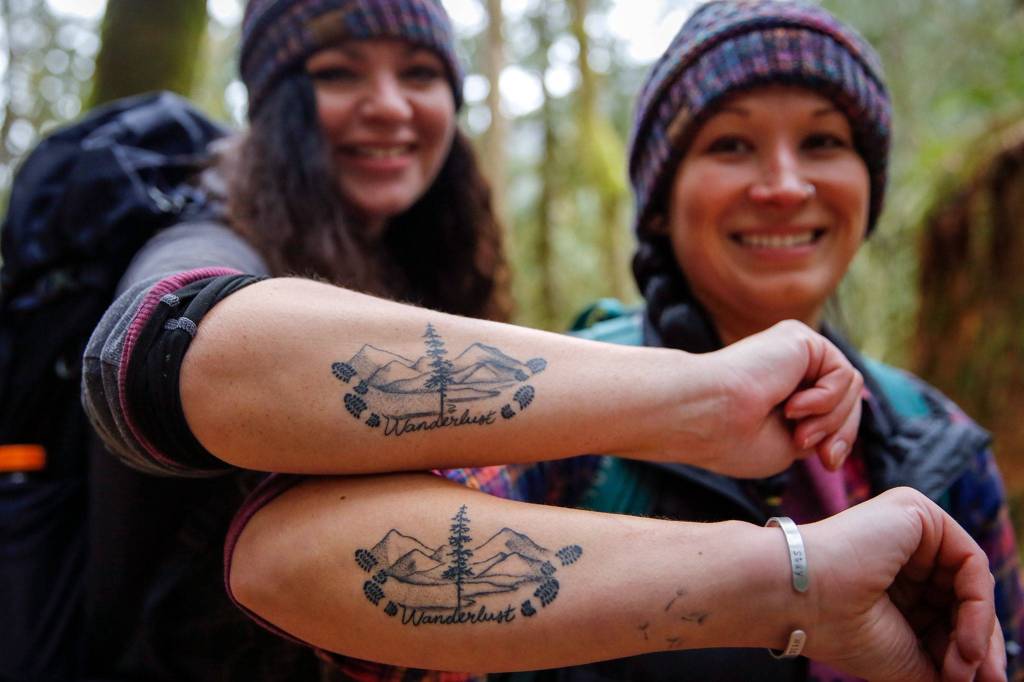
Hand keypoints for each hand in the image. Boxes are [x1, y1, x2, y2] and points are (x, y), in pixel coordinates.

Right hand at [683, 320, 862, 476]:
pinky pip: (843, 373)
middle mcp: (788, 367)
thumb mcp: (790, 445)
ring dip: (831, 419)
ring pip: (850, 387)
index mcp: (781, 392)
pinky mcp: (799, 337)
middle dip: (842, 432)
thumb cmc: (733, 438)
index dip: (840, 439)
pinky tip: (793, 405)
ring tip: (799, 432)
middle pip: (848, 398)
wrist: (708, 417)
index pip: (834, 411)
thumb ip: (821, 429)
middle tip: (823, 457)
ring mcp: (793, 350)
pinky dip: (826, 399)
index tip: (828, 464)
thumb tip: (849, 426)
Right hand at [801, 488, 1004, 680]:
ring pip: (971, 582)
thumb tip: (991, 676)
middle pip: (962, 596)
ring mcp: (908, 526)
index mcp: (891, 577)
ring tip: (965, 666)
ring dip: (979, 632)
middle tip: (983, 678)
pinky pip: (970, 562)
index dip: (969, 649)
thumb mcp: (908, 657)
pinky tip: (967, 641)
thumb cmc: (838, 629)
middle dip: (979, 643)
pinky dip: (979, 607)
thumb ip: (950, 663)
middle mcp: (901, 547)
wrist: (797, 598)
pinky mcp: (915, 511)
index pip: (947, 611)